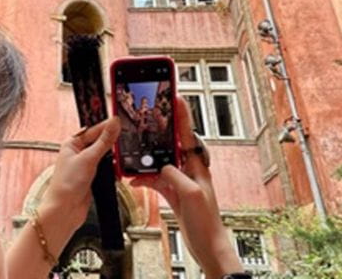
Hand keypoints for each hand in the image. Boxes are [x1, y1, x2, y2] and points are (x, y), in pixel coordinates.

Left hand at [36, 117, 120, 253]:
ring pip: (103, 155)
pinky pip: (104, 168)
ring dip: (111, 156)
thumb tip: (114, 123)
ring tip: (122, 153)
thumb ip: (104, 141)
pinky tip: (117, 168)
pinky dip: (111, 168)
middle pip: (99, 142)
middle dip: (111, 141)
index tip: (120, 121)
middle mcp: (77, 153)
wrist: (64, 210)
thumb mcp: (89, 158)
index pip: (93, 130)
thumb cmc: (66, 185)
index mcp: (72, 144)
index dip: (106, 126)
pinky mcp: (91, 177)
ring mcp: (84, 166)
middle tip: (125, 137)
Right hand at [132, 97, 243, 277]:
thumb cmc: (207, 222)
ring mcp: (180, 180)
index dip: (182, 114)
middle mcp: (189, 169)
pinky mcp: (173, 192)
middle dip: (159, 130)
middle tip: (147, 116)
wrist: (208, 246)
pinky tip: (135, 179)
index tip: (175, 96)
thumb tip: (162, 166)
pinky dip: (144, 178)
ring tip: (133, 152)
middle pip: (171, 143)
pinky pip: (155, 179)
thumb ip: (175, 175)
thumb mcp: (191, 194)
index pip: (187, 133)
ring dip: (147, 159)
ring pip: (160, 161)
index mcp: (197, 165)